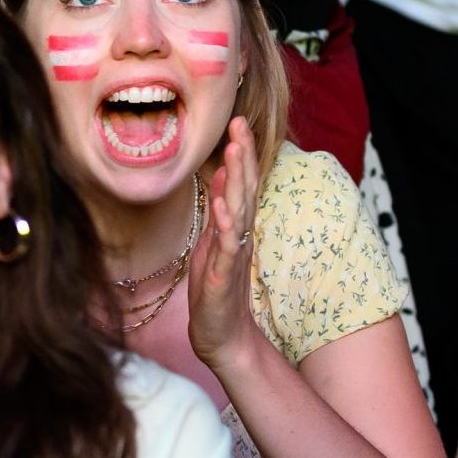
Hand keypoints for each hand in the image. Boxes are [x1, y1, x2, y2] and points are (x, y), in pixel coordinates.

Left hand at [187, 116, 265, 375]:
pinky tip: (221, 206)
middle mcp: (239, 235)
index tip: (237, 120)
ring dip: (237, 181)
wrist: (222, 337)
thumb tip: (221, 173)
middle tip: (240, 122)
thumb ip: (220, 209)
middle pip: (244, 189)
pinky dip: (225, 225)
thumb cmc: (215, 290)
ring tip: (234, 152)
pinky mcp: (224, 276)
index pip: (241, 182)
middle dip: (242, 155)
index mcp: (235, 226)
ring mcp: (233, 255)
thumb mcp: (213, 242)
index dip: (241, 152)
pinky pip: (227, 247)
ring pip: (239, 211)